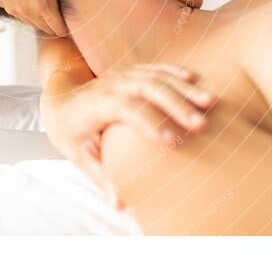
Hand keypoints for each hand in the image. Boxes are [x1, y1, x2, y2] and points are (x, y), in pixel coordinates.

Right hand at [0, 0, 98, 35]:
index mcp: (42, 3)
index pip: (59, 29)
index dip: (70, 26)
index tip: (76, 19)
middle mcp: (27, 11)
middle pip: (47, 29)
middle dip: (58, 24)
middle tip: (67, 11)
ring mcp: (14, 9)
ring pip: (34, 23)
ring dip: (43, 18)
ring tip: (52, 4)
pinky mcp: (4, 3)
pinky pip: (21, 14)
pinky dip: (30, 11)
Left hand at [43, 63, 216, 208]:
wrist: (60, 98)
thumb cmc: (70, 131)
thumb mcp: (78, 155)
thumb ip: (100, 177)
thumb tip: (121, 204)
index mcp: (96, 105)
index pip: (125, 108)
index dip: (149, 121)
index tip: (172, 141)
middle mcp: (111, 84)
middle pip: (146, 88)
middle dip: (176, 105)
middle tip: (201, 124)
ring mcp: (123, 74)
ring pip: (156, 76)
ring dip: (184, 89)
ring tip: (210, 102)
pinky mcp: (132, 71)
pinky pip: (156, 68)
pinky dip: (176, 72)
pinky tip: (197, 80)